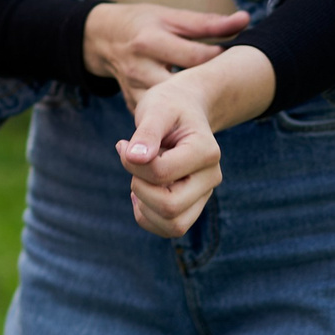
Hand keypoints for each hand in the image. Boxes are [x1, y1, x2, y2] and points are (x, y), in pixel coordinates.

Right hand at [83, 0, 248, 108]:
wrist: (102, 37)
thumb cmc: (143, 23)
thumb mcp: (171, 17)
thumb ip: (209, 22)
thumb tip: (245, 19)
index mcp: (150, 41)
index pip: (193, 56)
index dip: (216, 57)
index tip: (230, 54)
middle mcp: (139, 67)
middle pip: (181, 88)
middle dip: (205, 88)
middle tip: (226, 85)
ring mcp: (133, 89)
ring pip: (169, 108)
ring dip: (192, 107)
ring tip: (213, 101)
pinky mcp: (132, 104)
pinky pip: (159, 116)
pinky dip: (177, 117)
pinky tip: (193, 114)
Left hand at [115, 46, 273, 237]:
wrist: (185, 109)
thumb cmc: (169, 106)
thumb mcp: (156, 109)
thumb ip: (146, 133)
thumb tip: (133, 158)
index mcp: (206, 151)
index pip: (161, 173)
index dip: (132, 164)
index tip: (123, 145)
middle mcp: (211, 177)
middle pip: (171, 207)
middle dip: (140, 188)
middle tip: (132, 165)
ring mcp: (204, 194)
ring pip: (174, 225)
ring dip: (144, 207)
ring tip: (137, 181)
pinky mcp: (193, 205)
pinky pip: (170, 228)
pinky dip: (148, 217)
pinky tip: (140, 193)